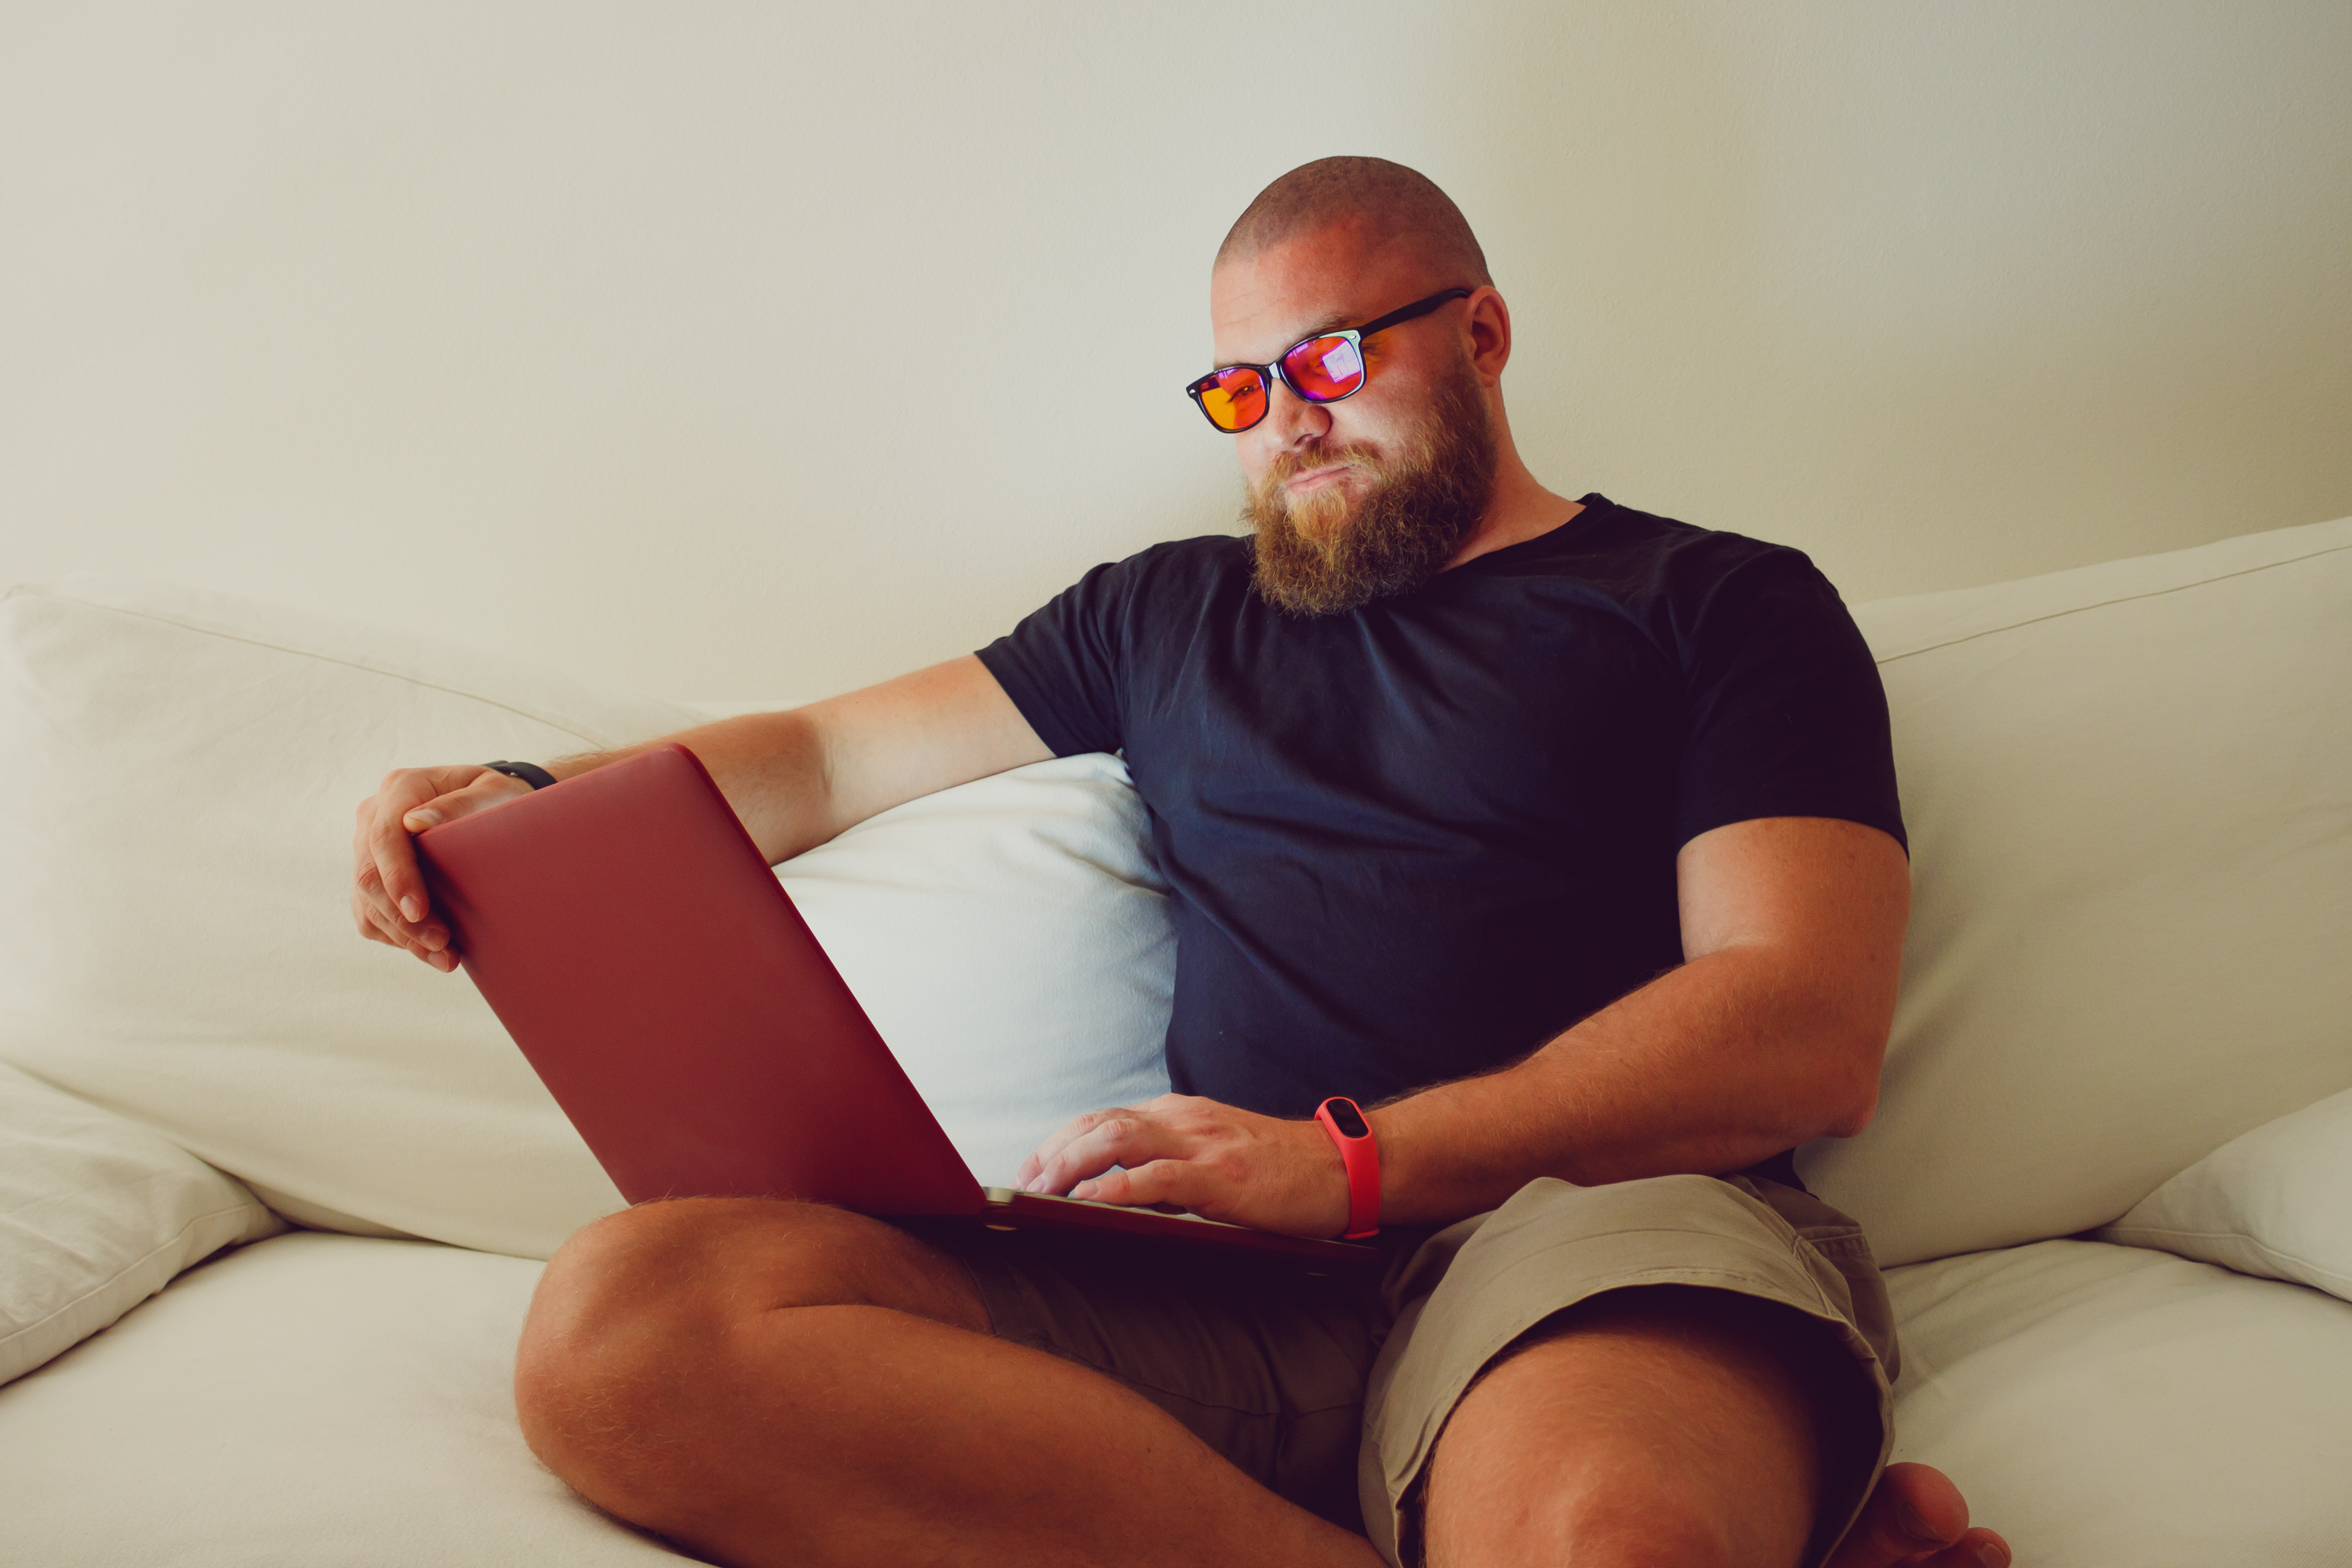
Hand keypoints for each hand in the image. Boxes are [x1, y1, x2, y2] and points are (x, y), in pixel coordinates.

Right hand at [351, 765, 534, 970]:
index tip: (419, 911)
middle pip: (370, 875)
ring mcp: (367, 846)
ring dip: (403, 936)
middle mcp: (374, 815)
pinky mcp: (372, 875)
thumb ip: (461, 803)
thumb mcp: (493, 792)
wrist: (492, 806)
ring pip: (368, 901)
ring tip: (445, 958)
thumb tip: (415, 822)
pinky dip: (397, 938)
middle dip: (403, 918)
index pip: (384, 836)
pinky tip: (429, 952)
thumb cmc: (498, 796)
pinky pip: (370, 914)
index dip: (398, 877)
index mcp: (400, 788)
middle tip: (443, 944)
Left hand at [1013, 1094, 1354, 1238]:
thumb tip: (1116, 1191)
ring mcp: (1203, 1145)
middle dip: (1053, 1154)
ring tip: (1040, 1192)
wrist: (1344, 1168)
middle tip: (1020, 1188)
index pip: (1102, 1120)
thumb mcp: (1216, 1154)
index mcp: (1179, 1115)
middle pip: (1099, 1124)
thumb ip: (1172, 1162)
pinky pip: (1161, 1177)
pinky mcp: (1224, 1177)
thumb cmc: (1281, 1171)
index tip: (1029, 1171)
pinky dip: (1121, 1187)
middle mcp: (1183, 1120)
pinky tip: (1092, 1201)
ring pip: (1120, 1140)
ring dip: (1072, 1165)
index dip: (1060, 1143)